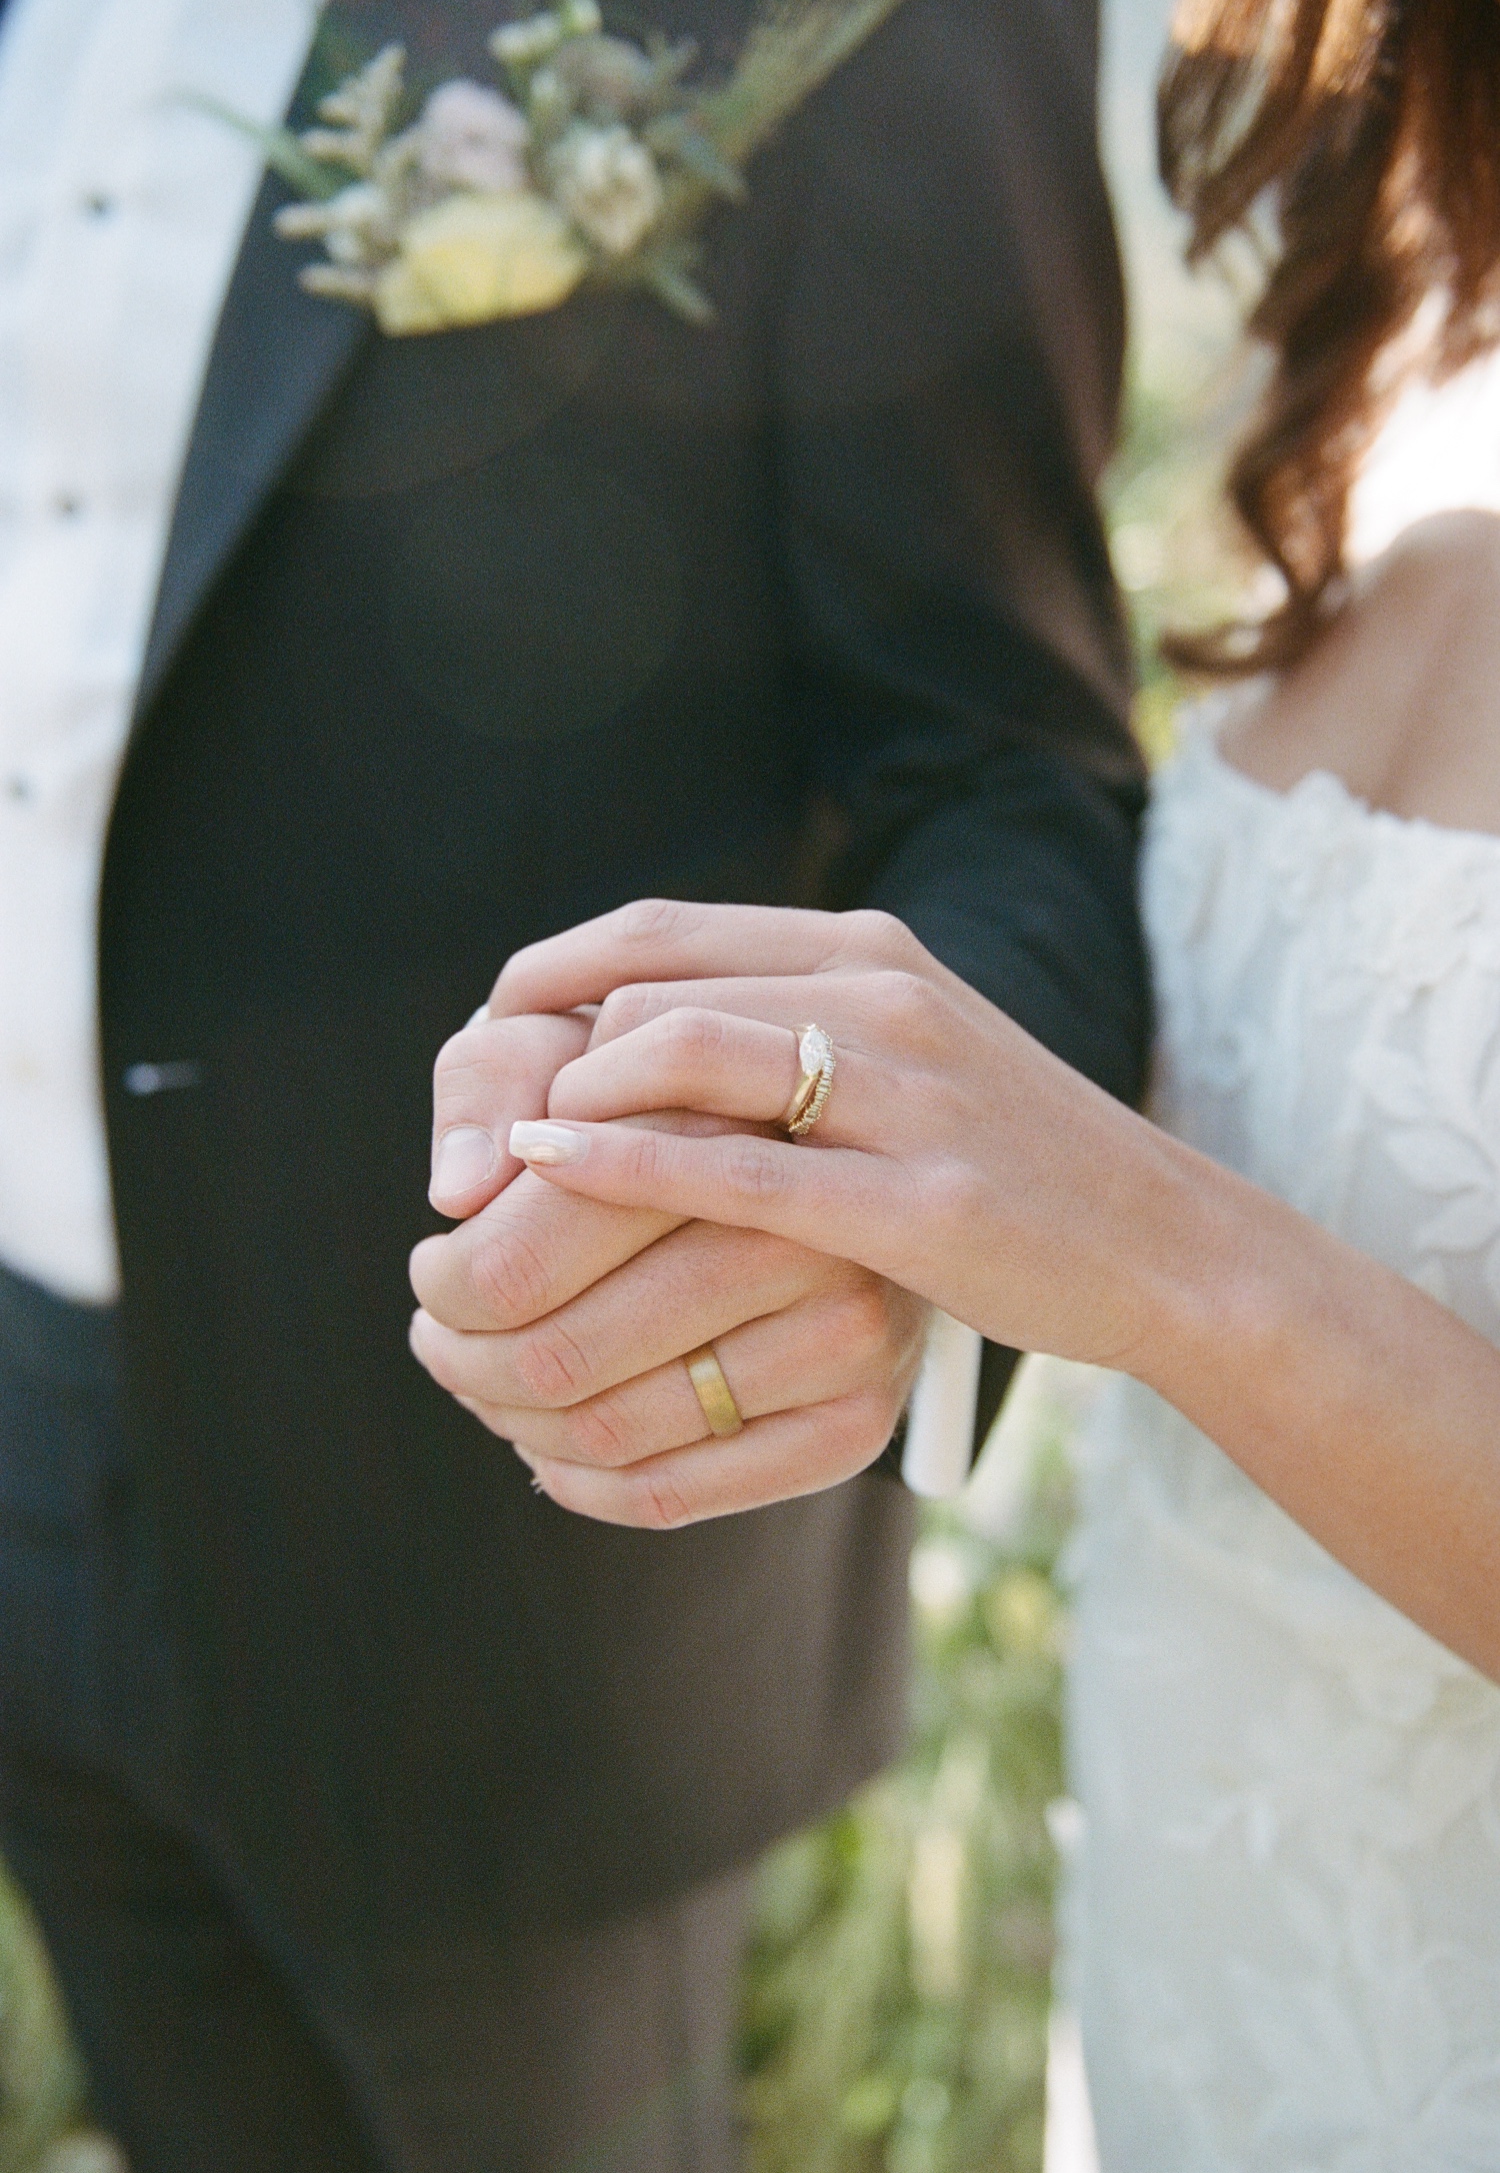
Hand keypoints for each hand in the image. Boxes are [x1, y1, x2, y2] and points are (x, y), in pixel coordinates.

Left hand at [410, 1002, 930, 1526]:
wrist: (849, 1154)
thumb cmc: (660, 1089)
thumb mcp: (571, 1035)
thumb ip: (496, 1079)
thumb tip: (458, 1192)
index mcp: (731, 1120)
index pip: (525, 1250)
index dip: (450, 1279)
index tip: (437, 1266)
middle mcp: (807, 1230)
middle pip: (558, 1352)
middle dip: (465, 1359)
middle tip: (440, 1333)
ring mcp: (847, 1334)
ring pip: (607, 1428)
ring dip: (510, 1421)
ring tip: (484, 1379)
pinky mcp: (858, 1423)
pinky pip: (674, 1494)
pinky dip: (578, 1482)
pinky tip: (545, 1443)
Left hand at [491, 898, 1184, 1374]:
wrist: (1164, 1242)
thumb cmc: (1009, 1159)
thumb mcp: (905, 1059)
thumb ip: (788, 1029)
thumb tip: (636, 1039)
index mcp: (867, 952)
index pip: (661, 930)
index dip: (551, 974)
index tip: (489, 1031)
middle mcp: (883, 995)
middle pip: (653, 986)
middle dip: (542, 1050)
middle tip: (479, 1123)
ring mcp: (907, 1094)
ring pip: (687, 1054)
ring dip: (574, 1100)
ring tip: (510, 1156)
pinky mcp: (921, 1201)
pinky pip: (741, 1170)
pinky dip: (629, 1168)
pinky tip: (558, 1180)